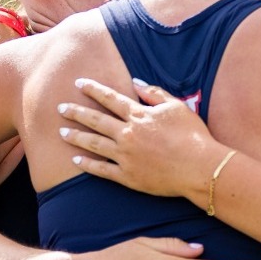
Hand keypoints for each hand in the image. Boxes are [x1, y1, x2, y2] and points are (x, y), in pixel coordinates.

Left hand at [58, 79, 230, 201]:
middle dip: (76, 112)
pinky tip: (75, 161)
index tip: (78, 83)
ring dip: (76, 137)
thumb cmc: (192, 136)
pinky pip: (101, 170)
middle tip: (60, 108)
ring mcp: (125, 156)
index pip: (110, 99)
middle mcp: (127, 134)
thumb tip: (136, 83)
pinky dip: (87, 165)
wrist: (199, 168)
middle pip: (95, 120)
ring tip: (62, 133)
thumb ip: (154, 94)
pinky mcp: (127, 176)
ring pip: (94, 144)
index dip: (93, 90)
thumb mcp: (177, 107)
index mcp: (139, 115)